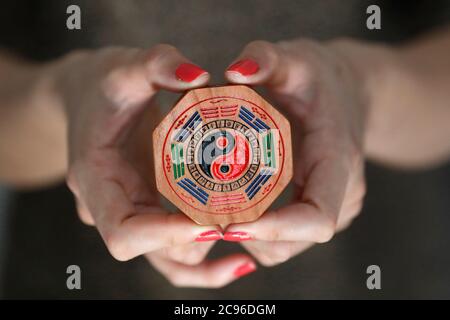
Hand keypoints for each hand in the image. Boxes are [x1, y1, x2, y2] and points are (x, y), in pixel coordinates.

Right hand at [54, 45, 255, 286]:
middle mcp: (109, 207)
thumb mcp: (124, 66)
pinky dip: (205, 255)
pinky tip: (242, 253)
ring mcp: (130, 213)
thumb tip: (199, 75)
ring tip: (252, 236)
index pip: (123, 233)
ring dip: (208, 253)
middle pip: (154, 251)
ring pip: (169, 258)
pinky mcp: (147, 211)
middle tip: (247, 225)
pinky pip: (176, 248)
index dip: (165, 236)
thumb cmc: (102, 85)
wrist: (85, 98)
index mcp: (96, 180)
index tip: (210, 224)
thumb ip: (156, 64)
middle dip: (199, 241)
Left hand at [223, 40, 366, 265]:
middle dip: (250, 238)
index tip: (230, 224)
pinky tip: (234, 208)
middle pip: (294, 242)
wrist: (352, 93)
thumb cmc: (323, 78)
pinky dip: (260, 231)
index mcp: (338, 160)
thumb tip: (233, 72)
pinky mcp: (324, 208)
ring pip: (288, 246)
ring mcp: (336, 206)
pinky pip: (289, 236)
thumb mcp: (297, 58)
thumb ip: (267, 58)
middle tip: (205, 217)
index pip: (315, 219)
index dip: (274, 230)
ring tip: (214, 213)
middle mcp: (343, 194)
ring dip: (251, 239)